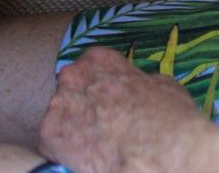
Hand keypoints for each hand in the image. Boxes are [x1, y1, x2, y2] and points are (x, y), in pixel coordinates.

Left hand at [38, 47, 211, 172]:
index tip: (109, 103)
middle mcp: (73, 76)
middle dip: (82, 107)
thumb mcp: (163, 86)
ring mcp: (58, 104)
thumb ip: (141, 82)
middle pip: (70, 92)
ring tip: (93, 147)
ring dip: (72, 130)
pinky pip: (51, 145)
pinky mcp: (49, 135)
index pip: (89, 68)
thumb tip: (143, 87)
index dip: (99, 88)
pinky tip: (84, 159)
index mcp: (99, 59)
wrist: (160, 150)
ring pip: (59, 118)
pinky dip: (63, 153)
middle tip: (101, 127)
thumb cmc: (169, 118)